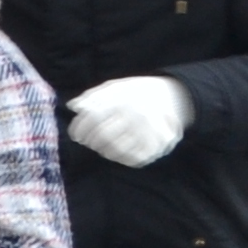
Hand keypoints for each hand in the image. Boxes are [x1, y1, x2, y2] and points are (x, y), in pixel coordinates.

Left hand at [65, 76, 193, 168]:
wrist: (174, 98)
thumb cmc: (137, 93)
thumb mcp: (116, 87)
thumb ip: (93, 96)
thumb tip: (73, 106)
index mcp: (124, 99)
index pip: (93, 118)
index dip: (79, 129)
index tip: (75, 135)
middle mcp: (136, 116)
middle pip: (101, 136)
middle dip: (89, 141)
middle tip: (87, 141)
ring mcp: (148, 133)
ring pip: (114, 150)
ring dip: (102, 150)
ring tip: (102, 145)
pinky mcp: (156, 147)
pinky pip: (130, 159)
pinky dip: (119, 157)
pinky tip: (117, 150)